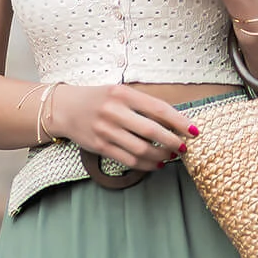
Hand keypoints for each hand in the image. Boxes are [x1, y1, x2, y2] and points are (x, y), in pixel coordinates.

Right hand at [49, 84, 199, 171]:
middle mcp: (114, 111)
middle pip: (152, 132)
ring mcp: (105, 130)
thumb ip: (143, 104)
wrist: (64, 108)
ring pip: (141, 149)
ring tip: (170, 157)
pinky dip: (146, 164)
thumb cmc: (99, 98)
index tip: (194, 131)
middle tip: (183, 147)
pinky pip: (128, 160)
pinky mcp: (99, 146)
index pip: (158, 109)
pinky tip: (155, 164)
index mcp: (123, 94)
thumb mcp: (120, 92)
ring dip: (160, 156)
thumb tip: (174, 121)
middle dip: (172, 142)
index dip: (179, 122)